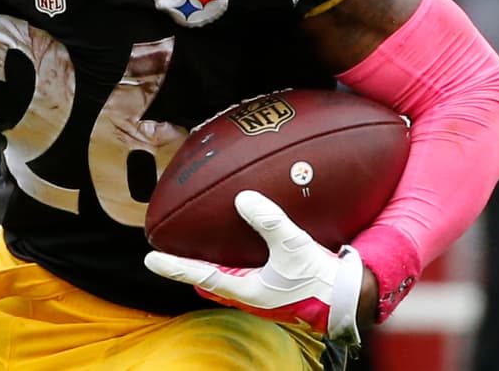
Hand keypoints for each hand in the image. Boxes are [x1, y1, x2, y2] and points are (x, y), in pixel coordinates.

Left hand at [144, 190, 365, 344]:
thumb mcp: (293, 245)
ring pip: (226, 277)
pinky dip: (236, 258)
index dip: (174, 267)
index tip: (150, 259)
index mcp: (246, 290)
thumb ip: (268, 221)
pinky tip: (244, 241)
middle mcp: (249, 293)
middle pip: (209, 279)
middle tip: (171, 251)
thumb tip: (242, 199)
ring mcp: (262, 292)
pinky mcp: (275, 286)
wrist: (349, 299)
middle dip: (190, 267)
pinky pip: (246, 271)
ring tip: (201, 243)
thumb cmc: (319, 278)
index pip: (200, 275)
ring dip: (212, 262)